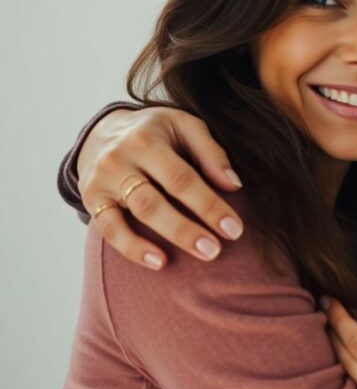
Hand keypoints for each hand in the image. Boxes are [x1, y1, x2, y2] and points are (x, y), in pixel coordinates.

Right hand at [78, 106, 243, 268]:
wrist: (103, 131)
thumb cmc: (156, 132)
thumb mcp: (184, 126)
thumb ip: (210, 152)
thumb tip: (233, 185)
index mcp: (146, 140)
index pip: (181, 178)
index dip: (209, 205)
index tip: (234, 228)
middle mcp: (120, 160)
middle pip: (155, 201)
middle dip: (188, 229)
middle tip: (215, 250)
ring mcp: (103, 181)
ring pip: (136, 215)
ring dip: (170, 237)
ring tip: (200, 255)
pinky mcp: (91, 200)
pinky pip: (109, 229)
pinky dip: (133, 248)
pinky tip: (159, 262)